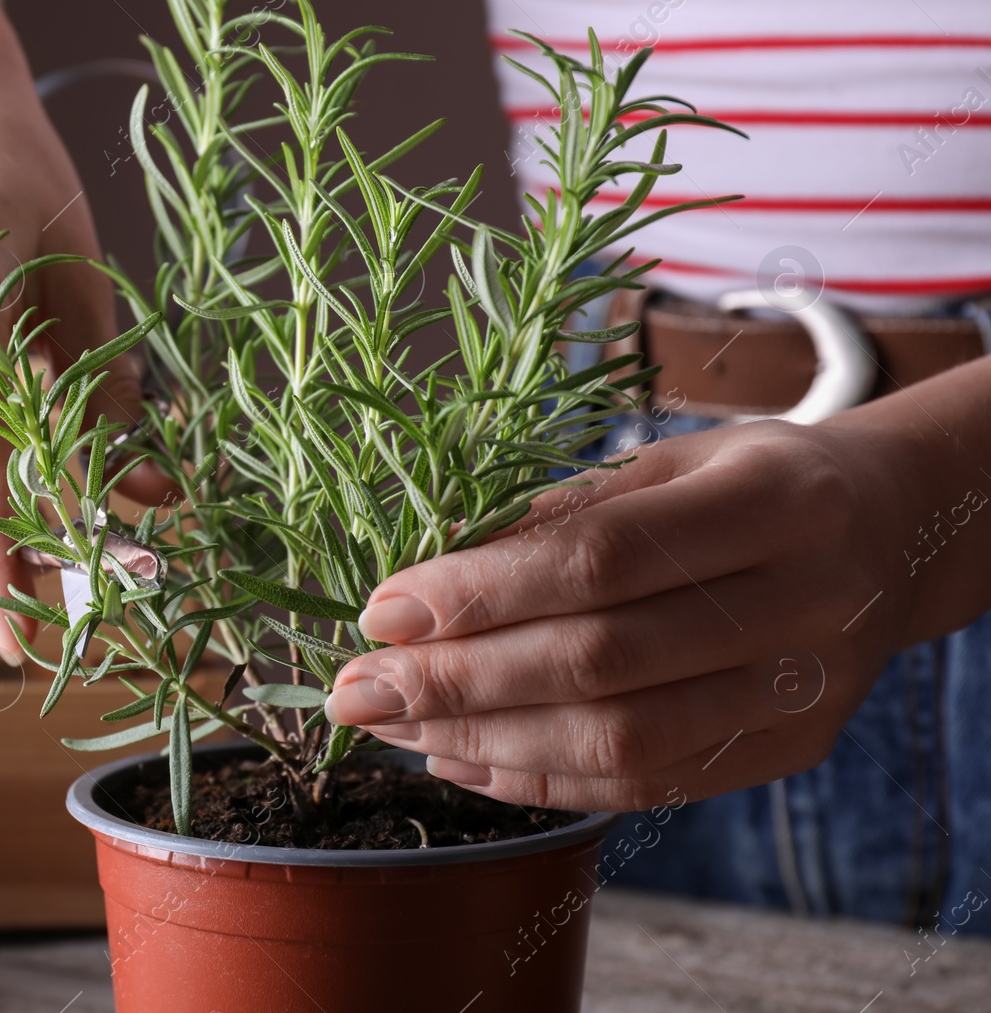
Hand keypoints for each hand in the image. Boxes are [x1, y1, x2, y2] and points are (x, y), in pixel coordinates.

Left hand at [324, 418, 927, 810]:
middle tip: (356, 688)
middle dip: (457, 681)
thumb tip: (429, 577)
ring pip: (619, 742)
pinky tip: (462, 759)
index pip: (603, 561)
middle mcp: (804, 604)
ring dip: (483, 742)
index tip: (382, 609)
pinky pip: (645, 787)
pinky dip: (540, 781)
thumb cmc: (755, 480)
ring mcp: (803, 691)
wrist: (892, 535)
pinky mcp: (787, 752)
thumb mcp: (670, 460)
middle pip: (601, 663)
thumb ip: (562, 516)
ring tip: (393, 726)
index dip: (481, 590)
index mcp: (775, 502)